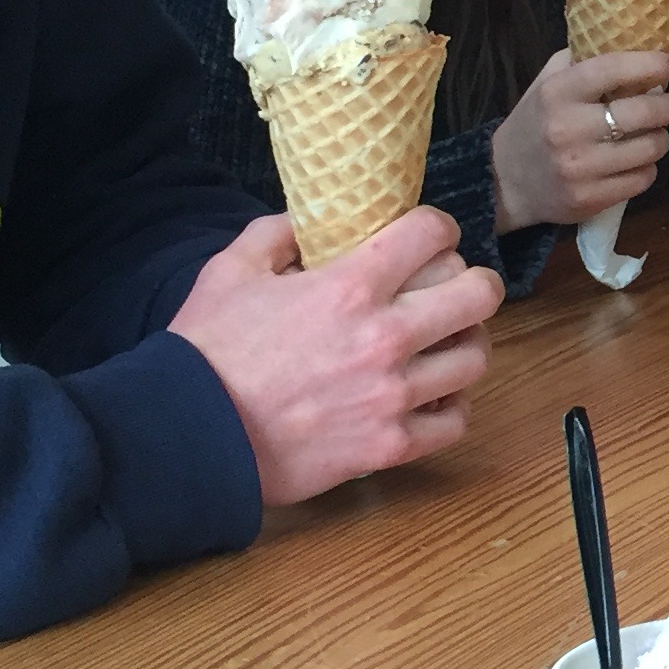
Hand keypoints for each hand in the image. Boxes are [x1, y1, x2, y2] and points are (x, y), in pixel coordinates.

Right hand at [169, 207, 503, 504]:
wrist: (190, 436)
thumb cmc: (207, 351)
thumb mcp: (230, 270)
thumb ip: (276, 234)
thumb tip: (309, 222)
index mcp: (350, 287)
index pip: (434, 234)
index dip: (438, 228)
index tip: (430, 237)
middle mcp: (386, 337)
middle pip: (479, 294)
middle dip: (473, 282)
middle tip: (456, 288)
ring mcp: (393, 395)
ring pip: (475, 358)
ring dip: (466, 343)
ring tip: (447, 342)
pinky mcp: (390, 446)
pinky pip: (455, 422)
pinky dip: (451, 406)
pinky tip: (433, 396)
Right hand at [492, 48, 668, 233]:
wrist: (504, 182)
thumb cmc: (534, 124)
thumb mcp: (546, 83)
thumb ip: (581, 61)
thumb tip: (631, 44)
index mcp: (557, 92)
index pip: (613, 69)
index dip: (651, 64)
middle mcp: (568, 129)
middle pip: (643, 112)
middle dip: (668, 106)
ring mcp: (580, 168)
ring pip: (650, 148)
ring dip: (660, 139)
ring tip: (651, 134)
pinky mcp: (590, 199)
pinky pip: (643, 179)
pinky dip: (647, 168)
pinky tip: (635, 161)